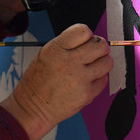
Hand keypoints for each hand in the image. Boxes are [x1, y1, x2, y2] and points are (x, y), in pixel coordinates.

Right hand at [0, 24, 112, 139]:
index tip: (86, 41)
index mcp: (56, 49)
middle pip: (100, 45)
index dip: (87, 36)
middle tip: (94, 54)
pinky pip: (104, 80)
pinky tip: (86, 82)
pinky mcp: (87, 94)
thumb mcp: (45, 55)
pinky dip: (98, 80)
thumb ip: (67, 46)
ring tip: (90, 69)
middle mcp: (69, 62)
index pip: (84, 30)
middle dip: (99, 48)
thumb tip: (89, 40)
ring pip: (107, 62)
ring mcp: (80, 78)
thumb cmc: (37, 82)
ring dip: (101, 64)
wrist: (32, 108)